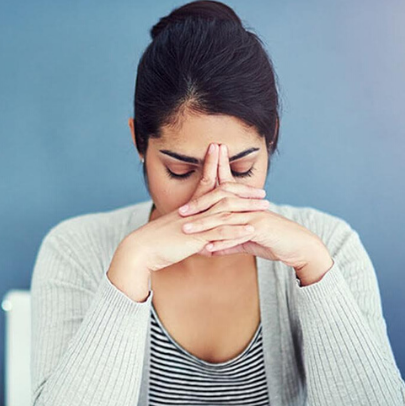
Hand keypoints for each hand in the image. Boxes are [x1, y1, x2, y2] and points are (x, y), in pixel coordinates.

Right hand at [122, 143, 269, 272]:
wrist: (139, 250)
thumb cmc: (153, 244)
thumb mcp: (172, 234)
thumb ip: (187, 233)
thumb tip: (197, 237)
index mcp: (188, 209)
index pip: (205, 183)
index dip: (215, 168)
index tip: (223, 154)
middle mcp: (193, 212)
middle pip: (222, 194)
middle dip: (243, 191)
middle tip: (261, 190)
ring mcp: (195, 224)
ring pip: (225, 211)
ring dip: (247, 208)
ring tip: (265, 206)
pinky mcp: (195, 238)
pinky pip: (219, 233)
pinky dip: (236, 231)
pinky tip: (252, 230)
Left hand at [178, 143, 330, 271]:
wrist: (299, 247)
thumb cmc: (274, 242)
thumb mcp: (247, 242)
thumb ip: (228, 243)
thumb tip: (209, 248)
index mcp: (244, 206)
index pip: (221, 195)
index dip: (201, 197)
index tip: (183, 205)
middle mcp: (248, 206)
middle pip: (219, 201)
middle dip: (198, 205)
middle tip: (180, 211)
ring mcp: (255, 216)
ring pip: (225, 217)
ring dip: (204, 224)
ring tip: (187, 229)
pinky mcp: (262, 228)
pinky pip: (238, 234)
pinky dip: (222, 241)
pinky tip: (208, 248)